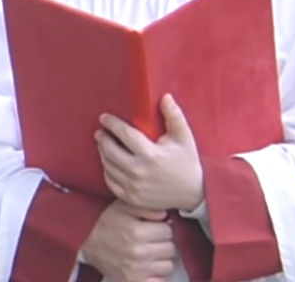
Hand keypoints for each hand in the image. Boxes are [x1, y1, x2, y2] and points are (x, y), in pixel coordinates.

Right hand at [80, 201, 174, 281]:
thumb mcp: (121, 207)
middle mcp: (139, 252)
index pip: (168, 231)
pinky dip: (156, 275)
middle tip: (150, 240)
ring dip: (161, 259)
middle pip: (171, 248)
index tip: (153, 228)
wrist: (87, 246)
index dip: (161, 228)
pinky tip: (147, 266)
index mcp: (137, 231)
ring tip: (149, 253)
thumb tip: (165, 215)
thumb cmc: (107, 224)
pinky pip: (160, 280)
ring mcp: (138, 270)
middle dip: (162, 243)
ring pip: (168, 265)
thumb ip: (145, 207)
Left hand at [97, 93, 204, 211]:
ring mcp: (134, 187)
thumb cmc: (188, 162)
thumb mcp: (184, 138)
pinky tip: (108, 163)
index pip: (124, 134)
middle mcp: (139, 171)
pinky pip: (110, 182)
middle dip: (103, 139)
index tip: (104, 117)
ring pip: (108, 166)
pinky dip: (107, 170)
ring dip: (103, 153)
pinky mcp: (131, 198)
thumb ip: (174, 116)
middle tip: (100, 132)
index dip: (112, 124)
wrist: (194, 194)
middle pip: (111, 151)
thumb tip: (165, 96)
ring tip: (103, 145)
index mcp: (151, 155)